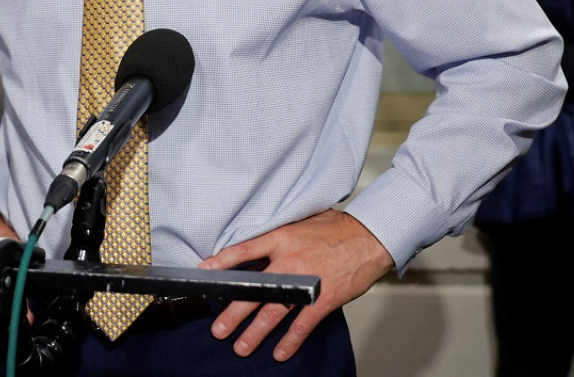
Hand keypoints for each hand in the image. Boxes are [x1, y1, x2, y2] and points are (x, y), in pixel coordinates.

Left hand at [199, 210, 393, 361]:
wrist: (369, 237)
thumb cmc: (336, 229)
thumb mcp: (300, 222)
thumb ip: (278, 236)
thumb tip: (257, 245)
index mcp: (281, 238)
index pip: (243, 251)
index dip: (221, 263)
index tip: (204, 273)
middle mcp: (289, 260)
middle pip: (253, 290)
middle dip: (233, 312)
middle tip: (218, 329)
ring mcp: (306, 281)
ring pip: (273, 312)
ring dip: (255, 333)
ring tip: (240, 346)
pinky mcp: (323, 298)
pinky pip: (302, 324)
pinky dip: (290, 340)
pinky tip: (279, 352)